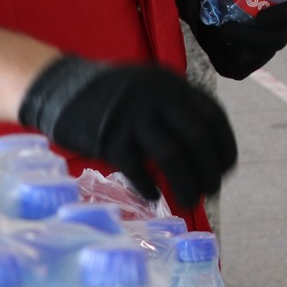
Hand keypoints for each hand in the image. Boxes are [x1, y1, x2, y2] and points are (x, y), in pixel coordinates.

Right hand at [18, 55, 236, 206]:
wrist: (60, 88)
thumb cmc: (111, 96)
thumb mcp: (150, 89)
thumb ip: (176, 111)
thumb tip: (206, 153)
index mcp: (172, 84)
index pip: (213, 116)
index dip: (225, 145)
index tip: (227, 168)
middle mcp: (158, 97)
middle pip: (197, 138)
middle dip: (209, 171)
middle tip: (211, 192)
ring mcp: (133, 116)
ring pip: (172, 157)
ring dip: (186, 185)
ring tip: (189, 202)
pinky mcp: (109, 138)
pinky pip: (137, 170)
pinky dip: (149, 187)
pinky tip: (153, 196)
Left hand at [178, 0, 286, 79]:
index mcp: (282, 1)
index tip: (262, 17)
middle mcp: (278, 26)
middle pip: (279, 39)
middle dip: (254, 38)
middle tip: (225, 30)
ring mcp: (263, 47)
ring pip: (258, 56)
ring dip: (235, 47)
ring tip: (216, 32)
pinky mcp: (244, 64)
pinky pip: (238, 68)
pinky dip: (223, 57)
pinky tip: (213, 42)